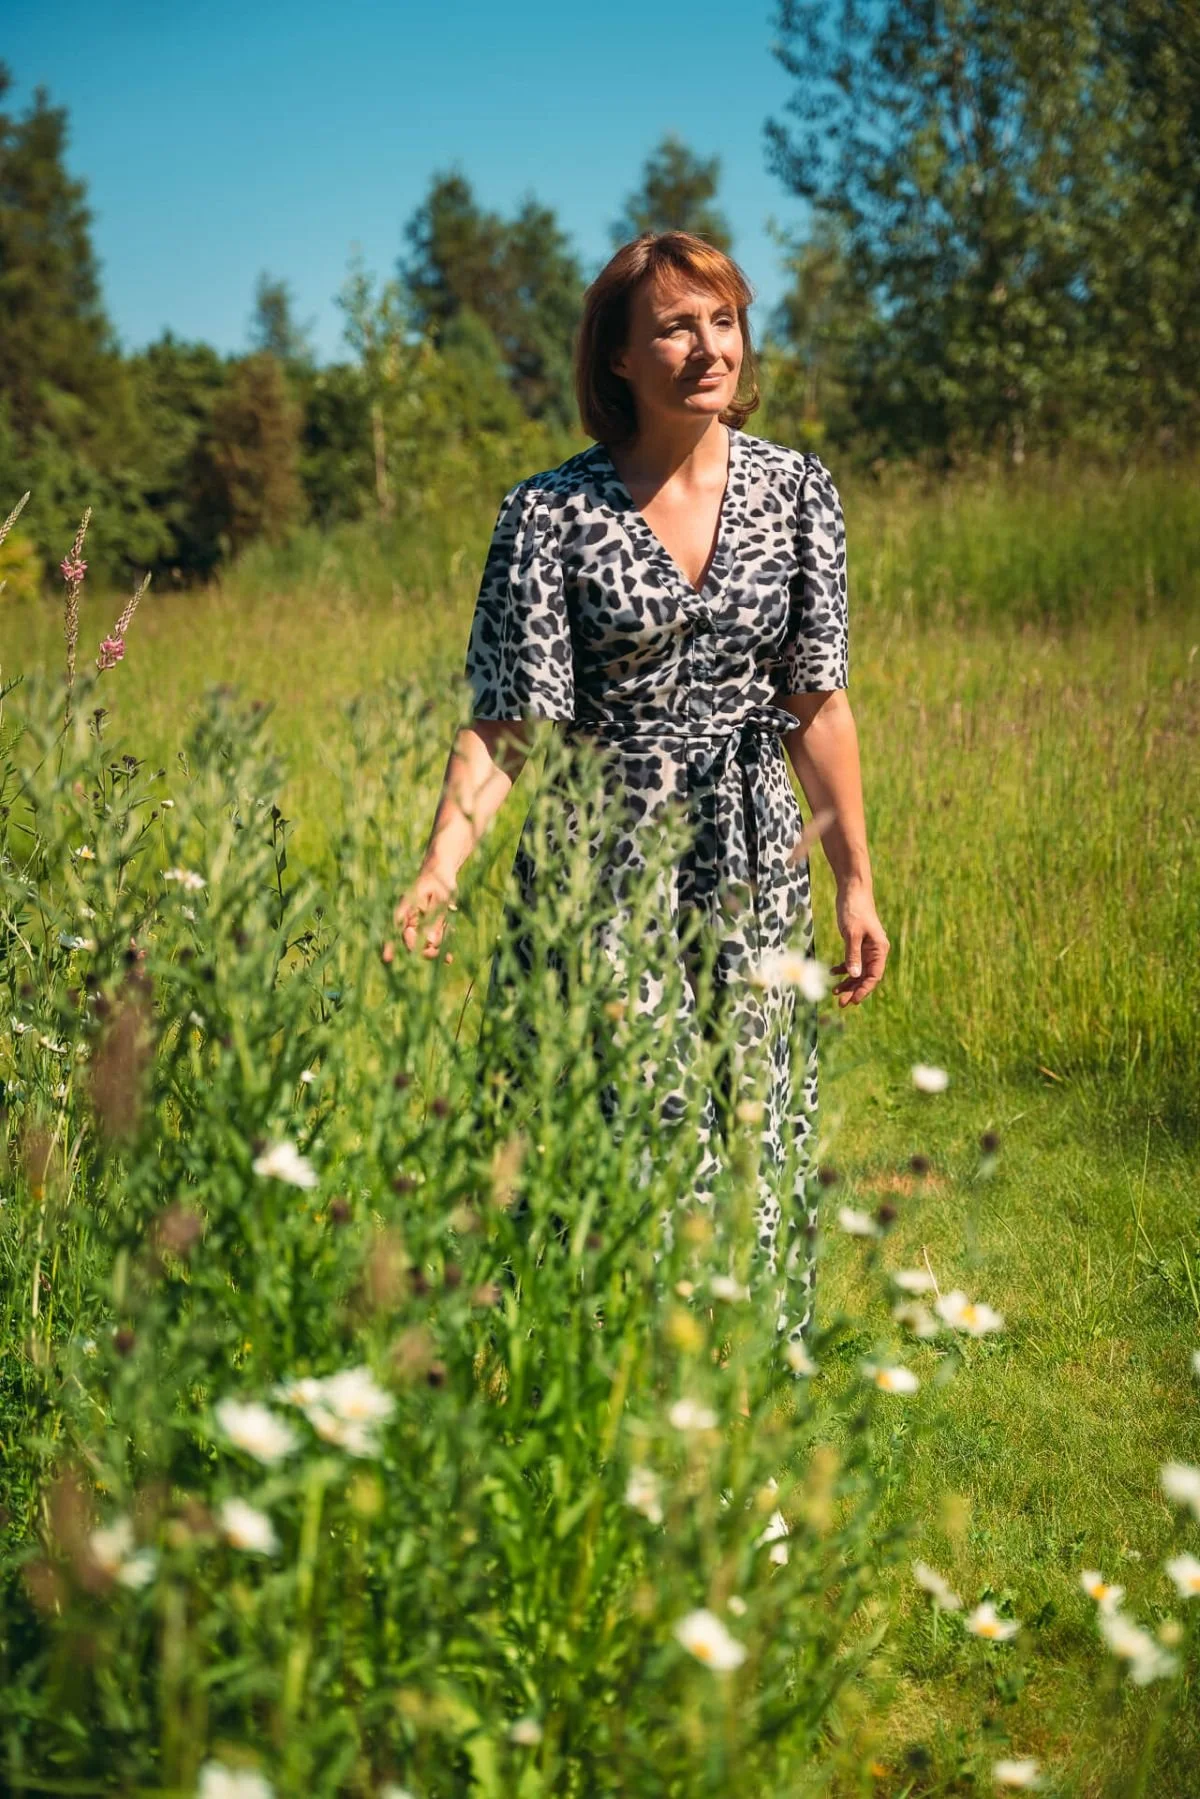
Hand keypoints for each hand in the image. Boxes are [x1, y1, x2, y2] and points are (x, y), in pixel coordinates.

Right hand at [394, 866, 457, 960]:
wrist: (441, 872)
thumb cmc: (439, 880)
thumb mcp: (440, 899)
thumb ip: (434, 919)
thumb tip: (429, 942)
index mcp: (406, 908)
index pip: (396, 928)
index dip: (391, 943)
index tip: (387, 958)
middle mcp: (409, 917)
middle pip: (410, 941)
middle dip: (423, 951)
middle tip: (439, 954)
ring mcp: (418, 922)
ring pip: (422, 943)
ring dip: (435, 950)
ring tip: (448, 950)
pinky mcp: (428, 925)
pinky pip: (432, 940)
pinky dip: (440, 948)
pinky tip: (448, 959)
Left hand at [830, 880, 888, 1005]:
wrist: (852, 890)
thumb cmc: (854, 910)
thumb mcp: (851, 934)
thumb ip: (852, 955)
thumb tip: (853, 976)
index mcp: (879, 949)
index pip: (874, 976)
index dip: (864, 990)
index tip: (853, 1001)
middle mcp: (876, 951)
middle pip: (866, 976)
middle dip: (854, 990)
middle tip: (841, 1003)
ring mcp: (867, 947)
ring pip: (858, 971)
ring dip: (848, 982)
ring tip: (835, 993)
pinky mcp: (857, 942)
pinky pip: (852, 961)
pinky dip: (843, 968)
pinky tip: (832, 972)